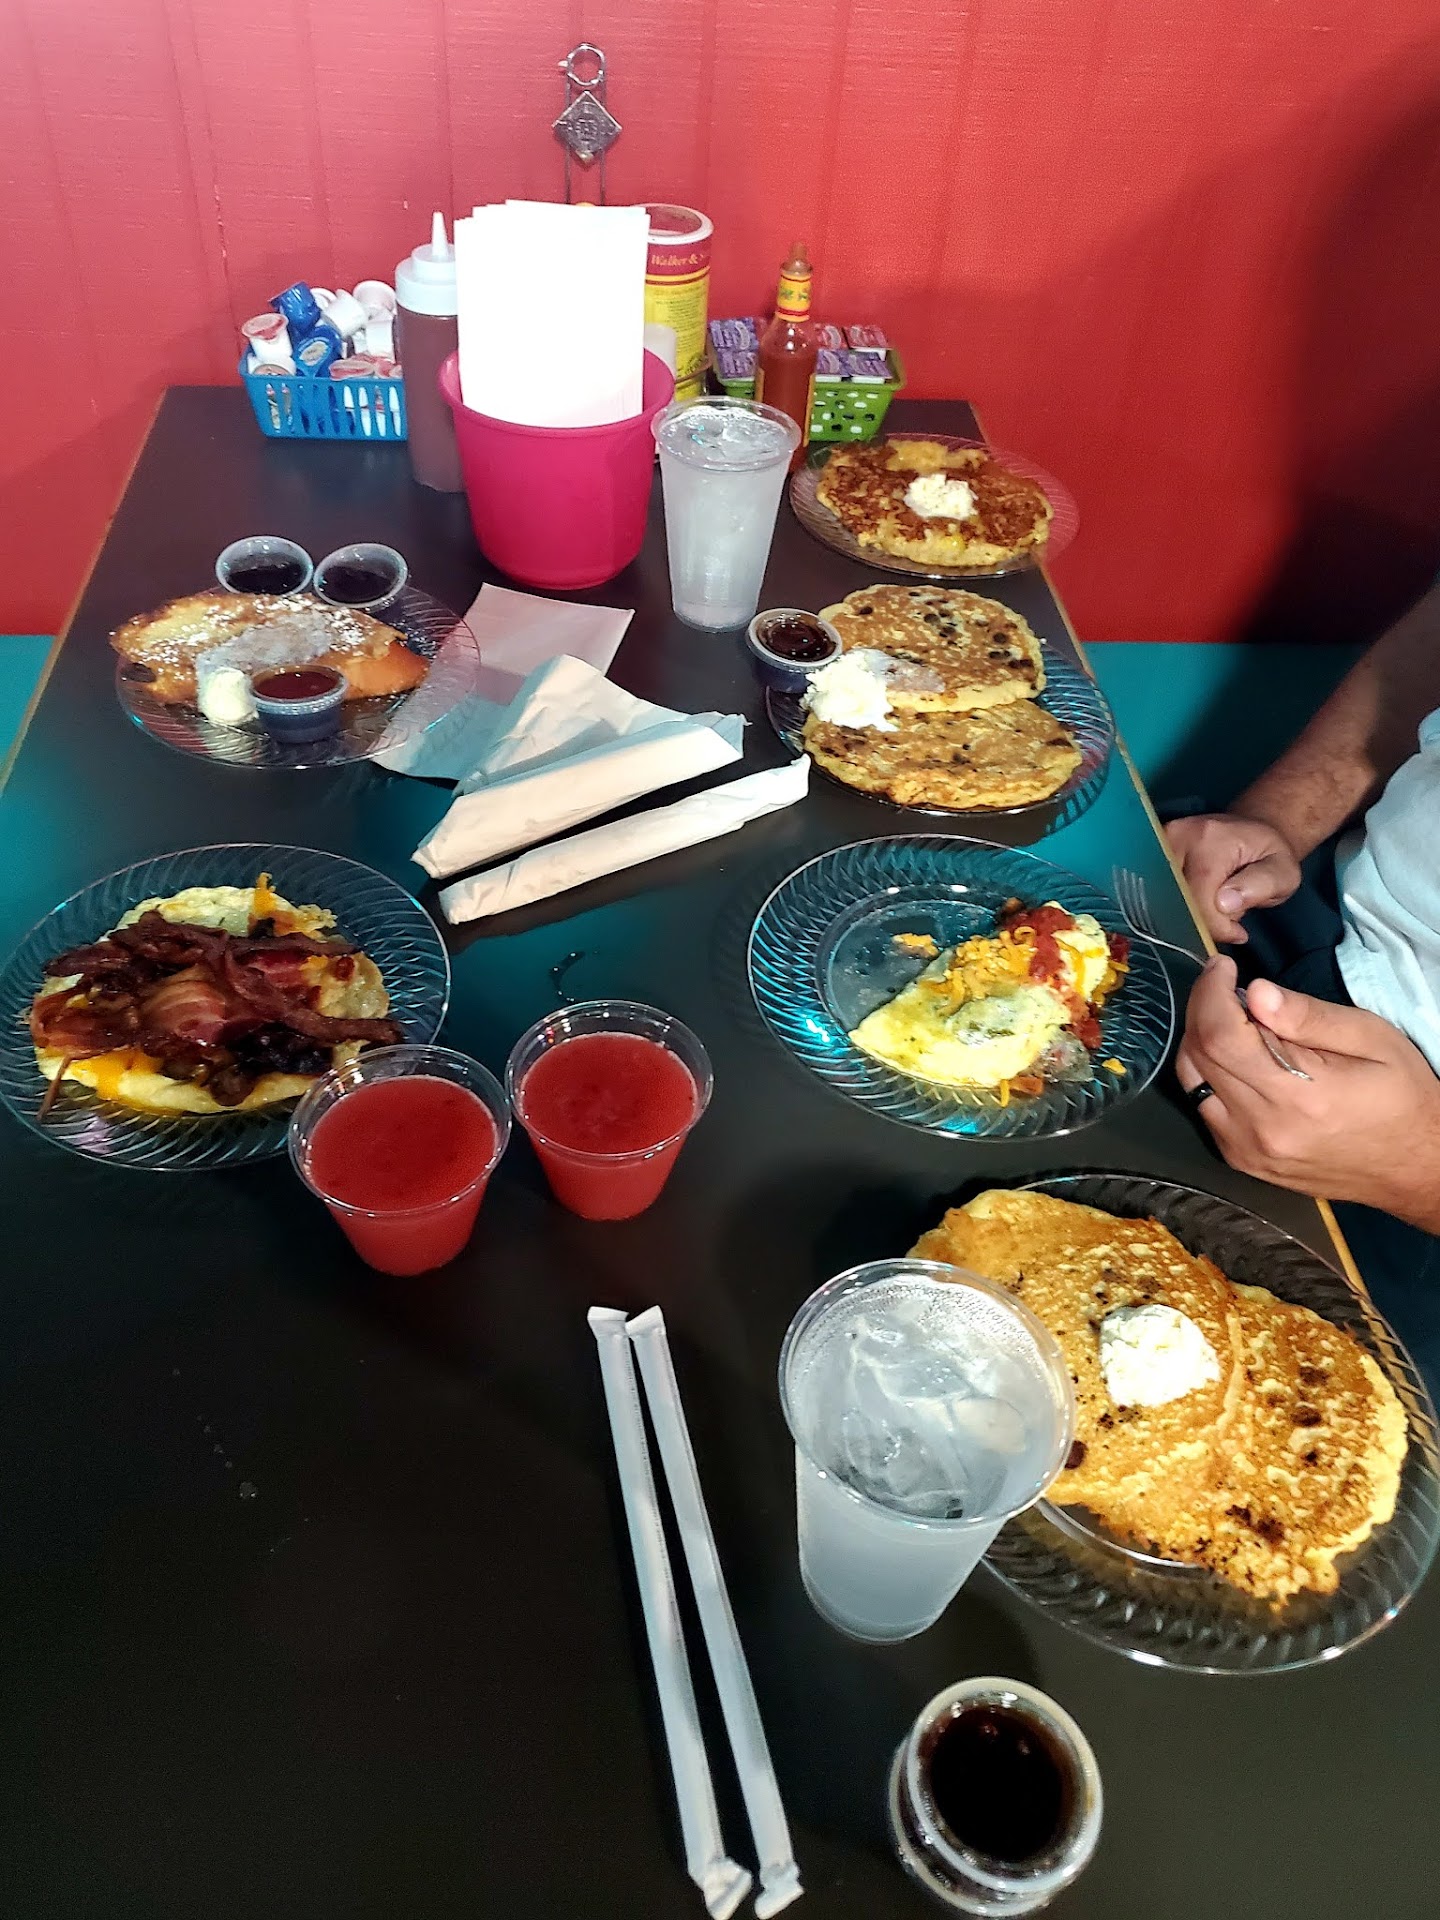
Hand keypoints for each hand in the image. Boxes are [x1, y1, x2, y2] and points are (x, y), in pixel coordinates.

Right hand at [1165, 813, 1301, 943]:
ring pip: (1165, 901)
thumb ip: (1260, 886)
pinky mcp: (1151, 853)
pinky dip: (1180, 907)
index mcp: (1209, 840)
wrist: (1252, 829)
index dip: (1215, 925)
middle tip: (1230, 917)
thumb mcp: (1283, 871)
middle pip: (1176, 901)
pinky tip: (1199, 903)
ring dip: (1191, 914)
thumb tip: (1224, 904)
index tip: (1237, 932)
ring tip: (1216, 905)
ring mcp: (1160, 844)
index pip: (1198, 898)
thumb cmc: (1268, 854)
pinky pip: (1160, 894)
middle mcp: (1177, 837)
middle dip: (1203, 920)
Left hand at [1176, 957, 1439, 1229]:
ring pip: (1192, 1082)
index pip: (1220, 1036)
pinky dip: (1209, 1074)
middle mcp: (1260, 1128)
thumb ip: (1308, 1016)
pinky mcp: (1243, 1161)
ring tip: (1231, 1019)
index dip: (1210, 993)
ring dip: (1200, 1041)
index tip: (1222, 967)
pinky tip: (1238, 1059)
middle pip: (1197, 1056)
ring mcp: (1246, 1151)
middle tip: (1225, 986)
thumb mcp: (1371, 1038)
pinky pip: (1204, 1108)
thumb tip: (1254, 992)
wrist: (1417, 1166)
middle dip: (1202, 1009)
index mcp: (1296, 1096)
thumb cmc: (1401, 1096)